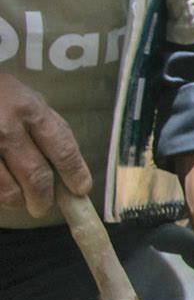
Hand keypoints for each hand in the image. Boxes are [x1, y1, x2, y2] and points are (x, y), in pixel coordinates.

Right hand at [0, 71, 89, 216]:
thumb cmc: (1, 93)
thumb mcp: (30, 99)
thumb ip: (50, 127)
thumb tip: (70, 165)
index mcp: (30, 110)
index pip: (63, 150)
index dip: (75, 175)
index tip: (81, 189)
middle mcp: (6, 128)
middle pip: (36, 177)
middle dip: (44, 199)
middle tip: (44, 206)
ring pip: (7, 190)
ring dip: (18, 201)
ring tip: (21, 200)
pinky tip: (2, 187)